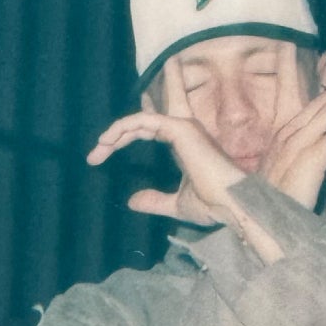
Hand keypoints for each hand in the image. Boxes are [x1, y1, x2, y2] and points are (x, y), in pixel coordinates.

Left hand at [86, 110, 248, 226]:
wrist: (232, 205)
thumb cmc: (213, 205)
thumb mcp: (176, 205)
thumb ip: (155, 200)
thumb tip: (132, 201)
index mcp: (184, 145)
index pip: (148, 131)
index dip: (123, 139)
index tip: (99, 156)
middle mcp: (184, 131)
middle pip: (141, 123)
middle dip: (116, 134)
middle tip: (94, 154)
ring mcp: (183, 128)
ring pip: (141, 120)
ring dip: (116, 131)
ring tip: (98, 147)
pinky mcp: (180, 129)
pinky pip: (146, 121)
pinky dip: (125, 127)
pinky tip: (108, 141)